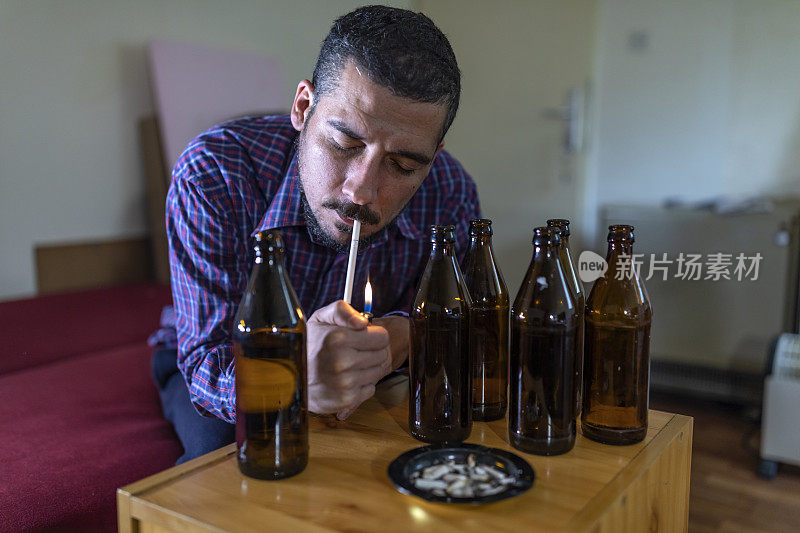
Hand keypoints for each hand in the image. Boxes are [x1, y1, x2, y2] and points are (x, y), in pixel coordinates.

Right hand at [306, 300, 391, 417]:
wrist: (290, 377)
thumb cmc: (309, 345)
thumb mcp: (321, 319)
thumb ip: (343, 311)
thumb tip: (364, 322)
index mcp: (338, 339)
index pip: (382, 338)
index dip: (373, 336)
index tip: (362, 338)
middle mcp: (342, 362)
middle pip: (382, 355)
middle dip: (371, 351)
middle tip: (353, 352)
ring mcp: (345, 383)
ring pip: (378, 372)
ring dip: (367, 368)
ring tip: (348, 366)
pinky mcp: (346, 400)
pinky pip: (370, 389)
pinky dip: (361, 385)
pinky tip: (345, 380)